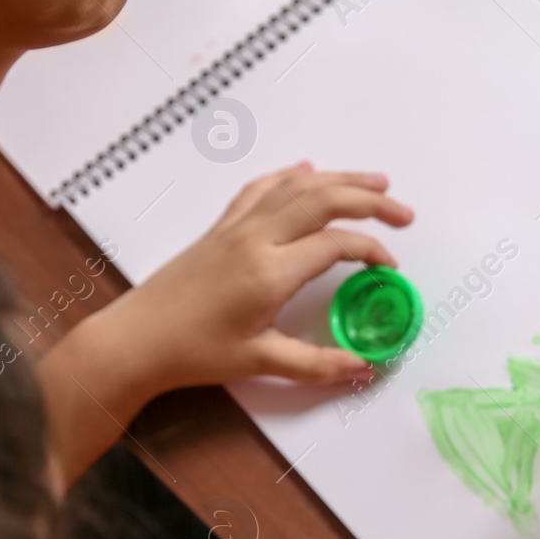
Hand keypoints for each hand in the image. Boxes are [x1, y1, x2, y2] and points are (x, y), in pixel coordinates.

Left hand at [105, 163, 414, 390]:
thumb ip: (317, 365)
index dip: (372, 251)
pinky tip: (306, 170)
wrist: (135, 340)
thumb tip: (363, 368)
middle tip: (404, 213)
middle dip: (371, 200)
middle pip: (324, 200)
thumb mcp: (260, 363)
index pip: (336, 244)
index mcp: (269, 271)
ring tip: (374, 182)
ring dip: (339, 179)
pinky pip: (261, 189)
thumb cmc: (192, 353)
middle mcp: (255, 238)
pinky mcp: (219, 228)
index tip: (390, 270)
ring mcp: (236, 228)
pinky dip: (289, 176)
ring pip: (296, 187)